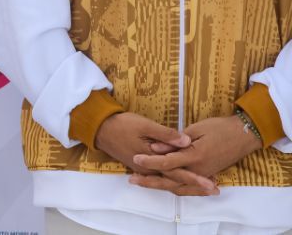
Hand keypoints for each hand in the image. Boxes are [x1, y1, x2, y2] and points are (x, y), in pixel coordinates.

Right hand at [95, 112, 214, 194]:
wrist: (100, 129)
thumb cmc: (122, 125)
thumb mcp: (144, 125)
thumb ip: (166, 134)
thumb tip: (186, 141)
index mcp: (151, 161)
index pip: (177, 172)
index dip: (195, 178)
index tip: (212, 182)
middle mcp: (148, 170)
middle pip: (175, 182)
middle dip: (195, 186)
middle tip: (214, 190)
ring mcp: (144, 169)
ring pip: (168, 182)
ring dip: (186, 185)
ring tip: (204, 187)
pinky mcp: (141, 166)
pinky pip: (161, 177)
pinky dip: (174, 180)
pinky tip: (182, 179)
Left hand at [130, 115, 262, 194]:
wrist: (244, 135)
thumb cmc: (220, 128)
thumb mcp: (197, 129)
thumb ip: (175, 141)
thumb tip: (155, 148)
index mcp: (195, 156)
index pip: (168, 162)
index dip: (150, 161)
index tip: (135, 158)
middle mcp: (199, 170)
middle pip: (170, 180)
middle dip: (150, 180)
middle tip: (131, 179)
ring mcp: (204, 174)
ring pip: (179, 186)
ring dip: (160, 185)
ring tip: (142, 183)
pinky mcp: (207, 175)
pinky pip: (188, 186)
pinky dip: (175, 187)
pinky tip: (164, 184)